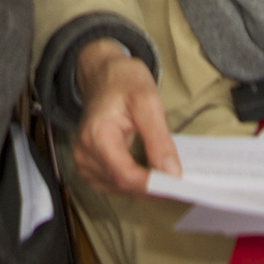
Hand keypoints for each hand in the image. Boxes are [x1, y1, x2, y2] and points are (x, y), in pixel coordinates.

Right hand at [70, 39, 177, 195]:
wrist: (102, 74)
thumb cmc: (124, 82)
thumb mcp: (148, 102)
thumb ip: (159, 139)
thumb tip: (172, 174)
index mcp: (96, 135)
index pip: (124, 175)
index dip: (152, 185)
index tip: (179, 186)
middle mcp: (84, 152)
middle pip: (122, 185)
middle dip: (152, 187)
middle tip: (179, 180)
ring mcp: (83, 161)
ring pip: (119, 189)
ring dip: (143, 187)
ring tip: (164, 173)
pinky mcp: (88, 165)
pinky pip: (113, 185)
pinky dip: (132, 183)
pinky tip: (146, 171)